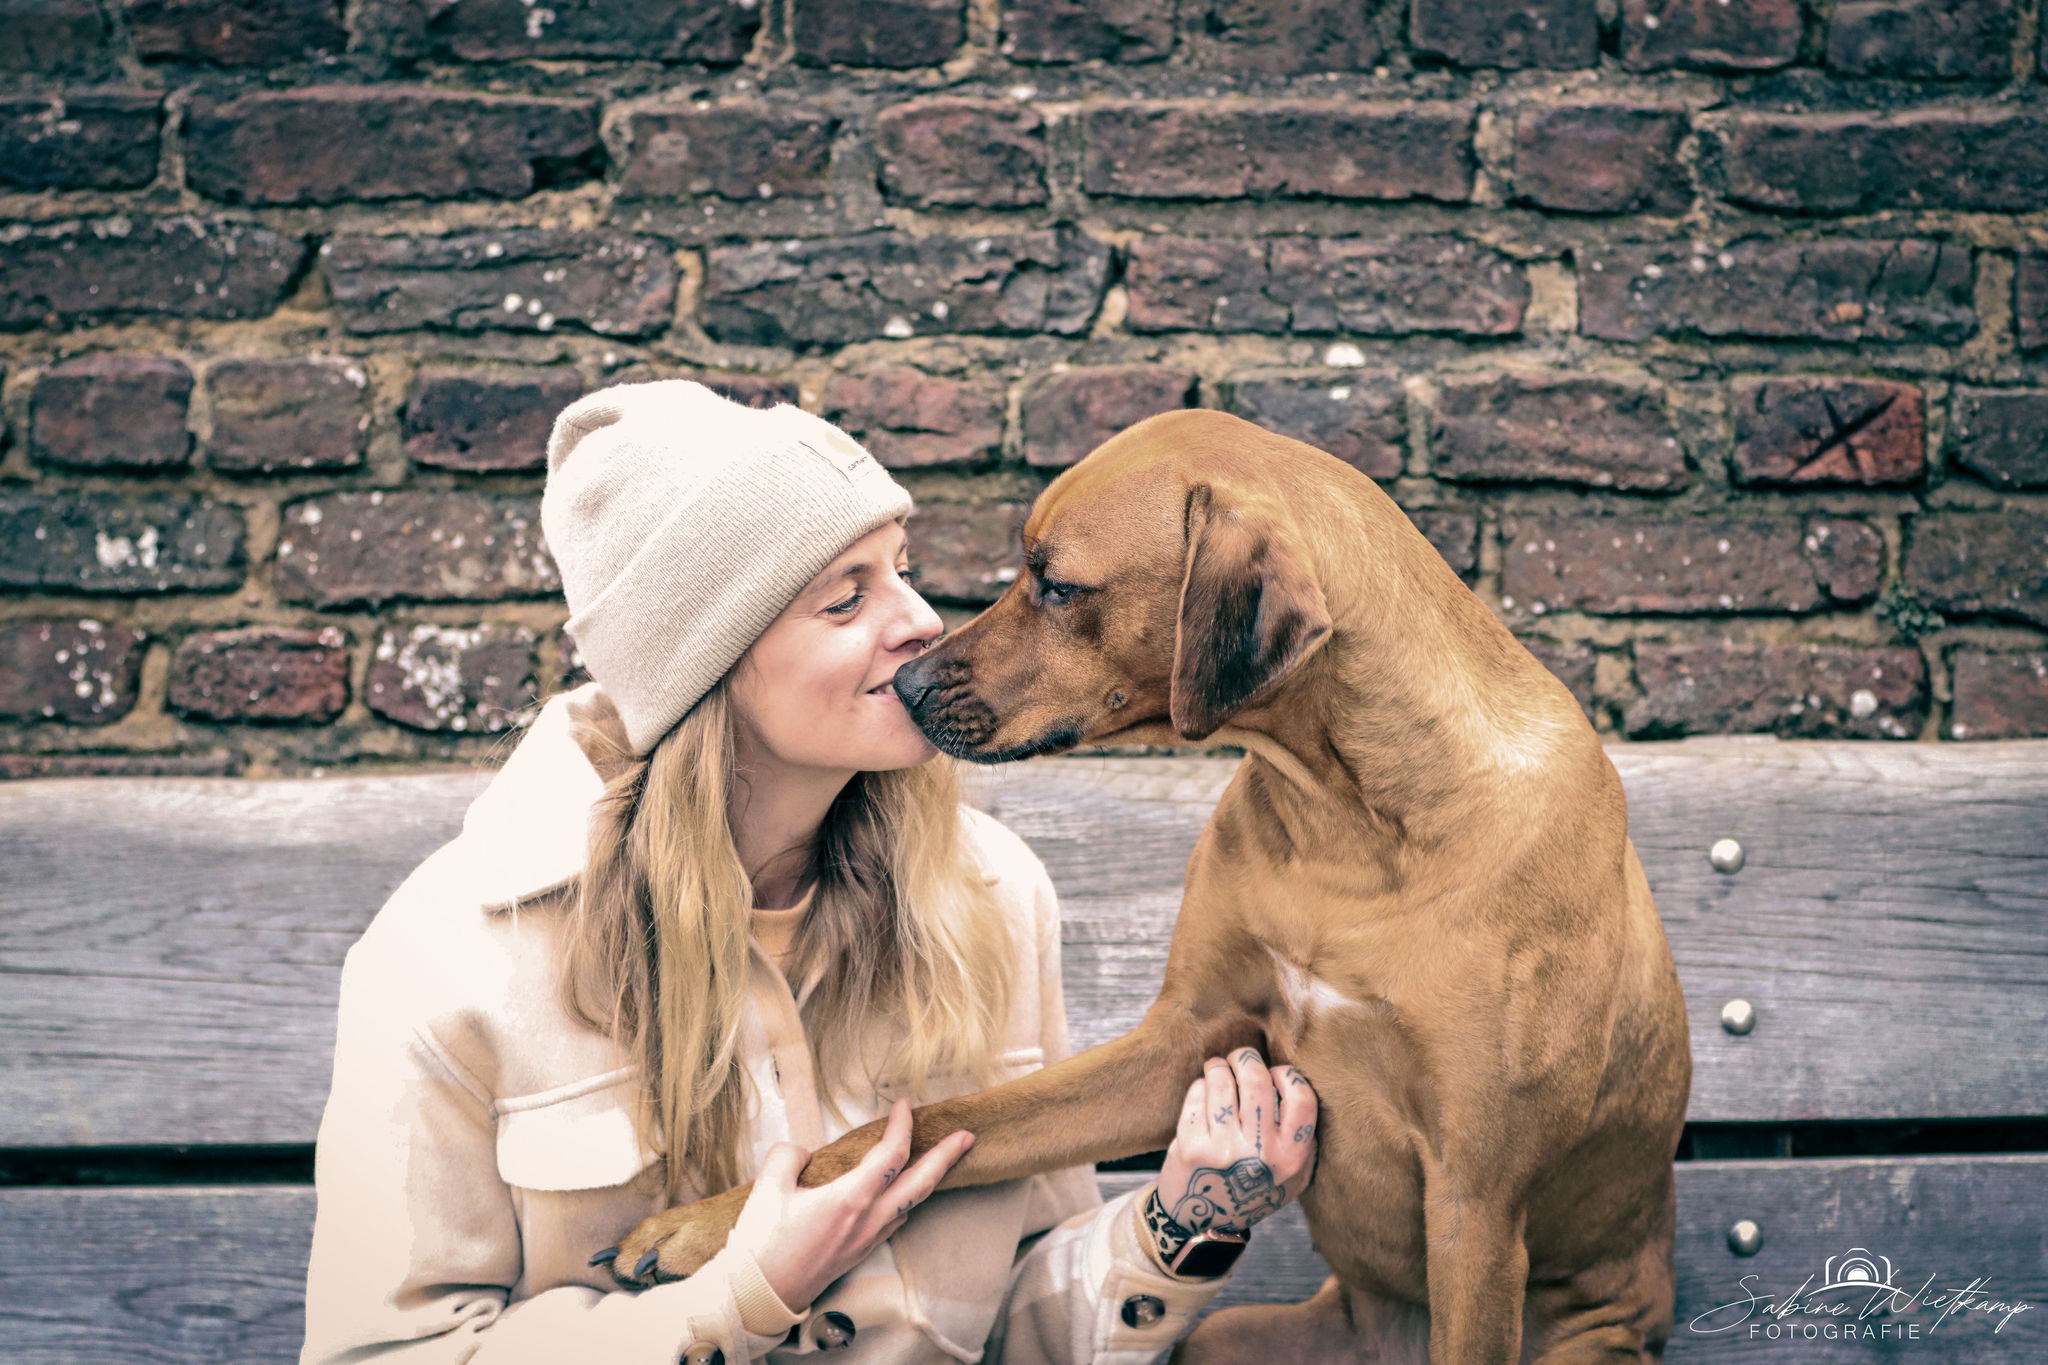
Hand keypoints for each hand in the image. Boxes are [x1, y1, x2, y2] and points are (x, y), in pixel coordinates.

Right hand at [725, 1097, 972, 1309]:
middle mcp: (868, 1220)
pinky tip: (903, 1196)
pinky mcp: (858, 1253)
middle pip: (922, 1183)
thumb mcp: (768, 1187)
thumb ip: (790, 1156)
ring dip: (930, 1180)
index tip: (906, 1104)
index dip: (903, 1125)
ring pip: (912, 1205)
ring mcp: (866, 1240)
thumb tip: (805, 1154)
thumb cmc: (762, 1244)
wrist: (757, 1295)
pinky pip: (895, 1222)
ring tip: (942, 1162)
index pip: (892, 1154)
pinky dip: (907, 1202)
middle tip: (967, 1137)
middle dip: (947, 1157)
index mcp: (851, 1199)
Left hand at [1151, 1050, 1317, 1258]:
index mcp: (1292, 1157)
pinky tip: (1204, 1091)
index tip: (1276, 1074)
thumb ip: (1301, 1136)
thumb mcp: (1292, 1176)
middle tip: (1241, 1058)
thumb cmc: (1251, 1190)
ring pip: (1222, 1080)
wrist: (1204, 1223)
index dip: (1287, 1075)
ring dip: (1219, 1066)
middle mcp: (1259, 1152)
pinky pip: (1197, 1094)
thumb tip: (1292, 1081)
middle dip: (1247, 1058)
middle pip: (1256, 1080)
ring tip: (1219, 1068)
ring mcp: (1223, 1148)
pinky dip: (1200, 1086)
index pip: (1301, 1097)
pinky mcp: (1191, 1144)